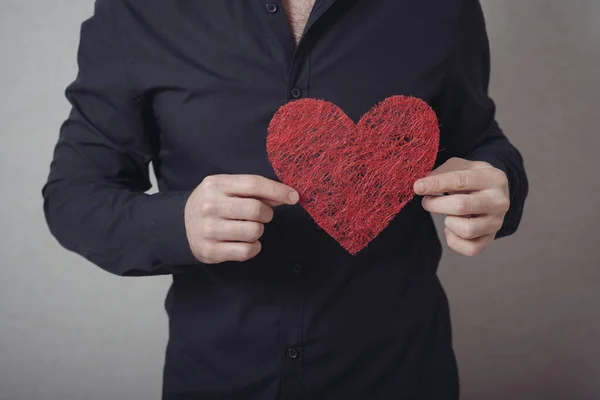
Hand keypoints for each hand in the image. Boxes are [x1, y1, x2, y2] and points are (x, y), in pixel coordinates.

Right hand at [184, 174, 298, 263]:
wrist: (181, 225)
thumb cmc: (213, 203)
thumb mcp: (228, 188)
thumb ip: (255, 190)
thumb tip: (287, 195)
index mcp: (216, 184)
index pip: (254, 184)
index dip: (278, 190)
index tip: (294, 196)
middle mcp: (210, 206)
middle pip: (257, 210)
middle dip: (267, 214)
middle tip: (261, 216)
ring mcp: (209, 229)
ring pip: (254, 232)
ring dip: (259, 231)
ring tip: (249, 228)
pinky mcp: (211, 251)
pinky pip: (247, 251)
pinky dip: (253, 247)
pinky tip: (245, 242)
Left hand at [414, 157, 509, 255]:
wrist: (492, 193)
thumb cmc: (471, 178)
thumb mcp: (459, 167)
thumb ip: (441, 173)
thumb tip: (421, 186)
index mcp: (492, 178)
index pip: (461, 180)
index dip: (436, 184)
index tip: (417, 187)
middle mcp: (499, 201)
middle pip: (461, 206)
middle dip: (436, 204)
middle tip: (427, 201)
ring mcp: (496, 222)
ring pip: (466, 230)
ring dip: (449, 223)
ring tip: (448, 215)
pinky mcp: (490, 239)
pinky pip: (470, 248)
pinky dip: (454, 241)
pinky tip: (452, 229)